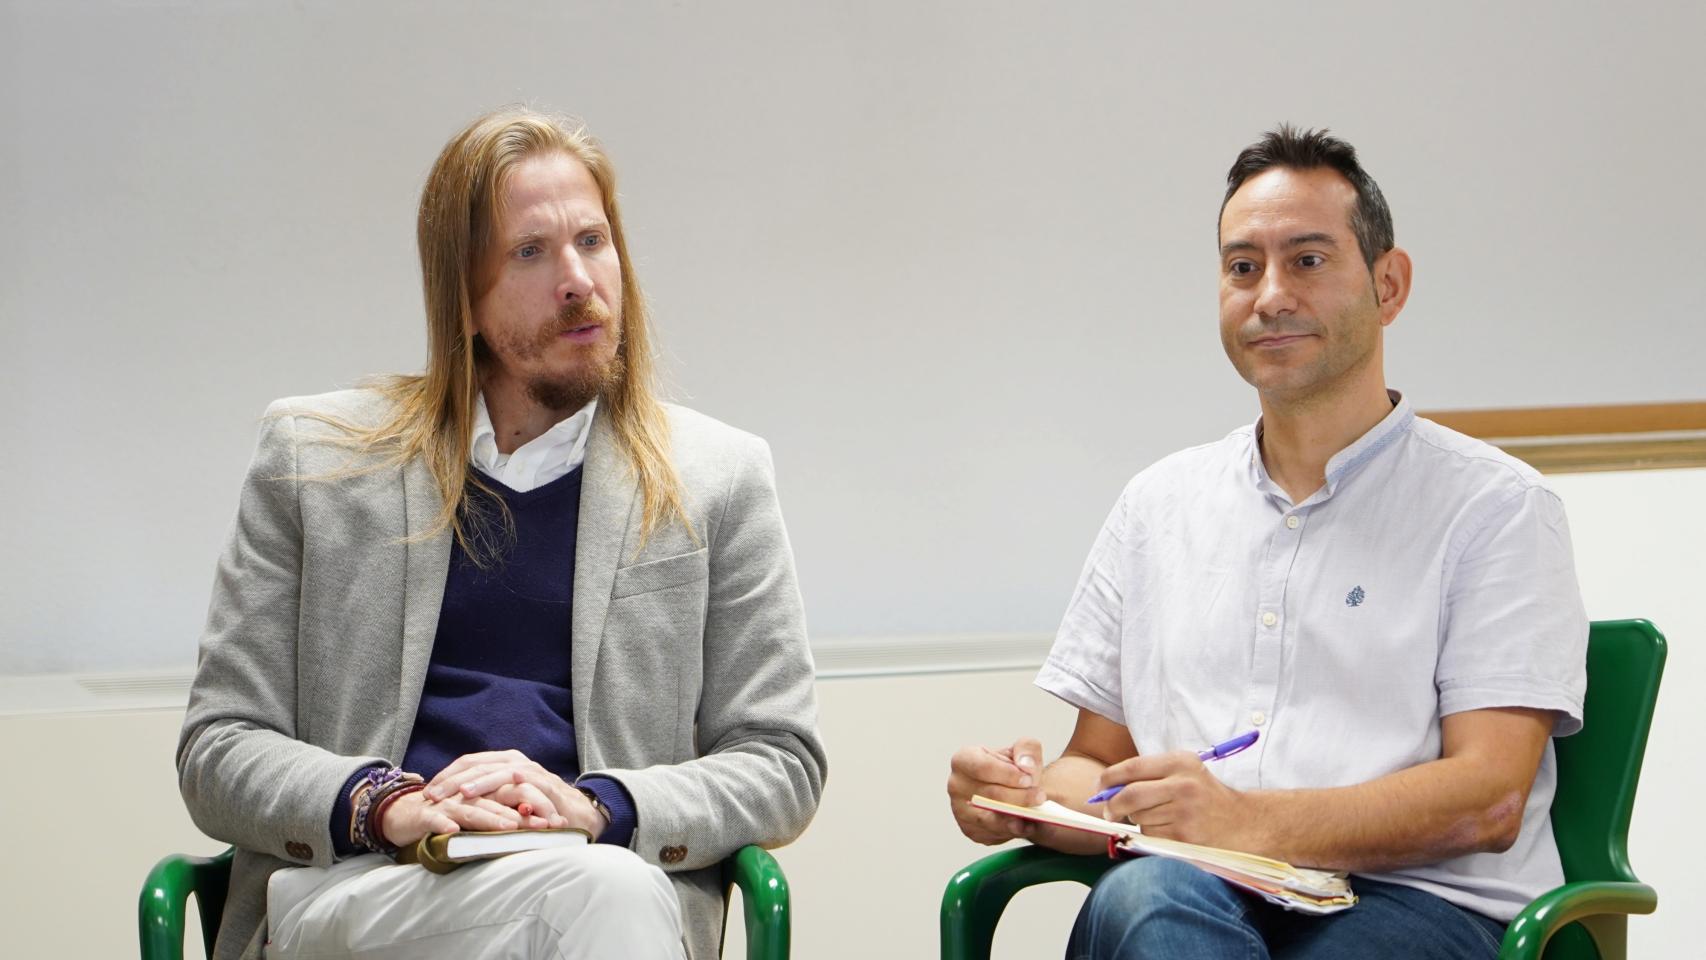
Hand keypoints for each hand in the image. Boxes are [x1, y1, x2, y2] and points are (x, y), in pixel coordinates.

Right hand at [378, 786, 543, 848]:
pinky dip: (443, 824)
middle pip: (499, 800)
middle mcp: (469, 794)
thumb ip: (502, 818)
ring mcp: (447, 802)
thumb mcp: (479, 817)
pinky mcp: (426, 814)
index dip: (536, 807)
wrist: (405, 814)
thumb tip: (536, 825)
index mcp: (485, 793)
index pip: (515, 796)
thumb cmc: (447, 817)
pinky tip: (453, 831)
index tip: (559, 822)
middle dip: (523, 813)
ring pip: (472, 808)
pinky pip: (435, 819)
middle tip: (544, 825)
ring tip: (509, 827)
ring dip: (490, 817)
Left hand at [423, 749, 605, 840]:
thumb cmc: (541, 810)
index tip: (426, 792)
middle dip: (450, 780)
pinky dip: (496, 787)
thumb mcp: (510, 802)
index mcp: (504, 763)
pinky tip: (480, 796)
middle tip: (429, 795)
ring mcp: (529, 770)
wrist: (581, 813)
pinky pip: (515, 781)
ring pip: (493, 769)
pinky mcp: (542, 782)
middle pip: (475, 764)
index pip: (469, 763)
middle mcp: (515, 762)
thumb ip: (490, 799)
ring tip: (450, 793)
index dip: (446, 776)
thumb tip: (454, 807)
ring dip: (470, 782)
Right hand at [947, 738, 1046, 844]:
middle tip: (1040, 797)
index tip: (1028, 779)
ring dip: (1015, 817)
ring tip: (1036, 814)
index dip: (1007, 774)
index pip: (982, 768)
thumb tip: (1026, 767)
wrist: (1010, 789)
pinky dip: (1012, 832)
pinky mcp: (971, 830)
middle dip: (1018, 797)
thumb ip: (1027, 749)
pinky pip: (992, 834)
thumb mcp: (1021, 750)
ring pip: (990, 818)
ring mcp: (960, 810)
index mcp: (963, 760)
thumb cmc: (1012, 768)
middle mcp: (957, 785)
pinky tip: (1028, 825)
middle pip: (990, 795)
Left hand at [1097, 751, 1250, 846]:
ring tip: (1161, 818)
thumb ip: (1149, 774)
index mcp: (1181, 762)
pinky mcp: (1185, 837)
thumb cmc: (1207, 797)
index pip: (1132, 767)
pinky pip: (1152, 837)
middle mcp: (1183, 785)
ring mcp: (1185, 813)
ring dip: (1139, 822)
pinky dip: (1152, 836)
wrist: (1246, 823)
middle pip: (1129, 796)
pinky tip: (1171, 831)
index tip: (1099, 787)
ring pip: (1139, 818)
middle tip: (1110, 811)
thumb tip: (1105, 787)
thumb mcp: (1185, 772)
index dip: (1108, 778)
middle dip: (1113, 805)